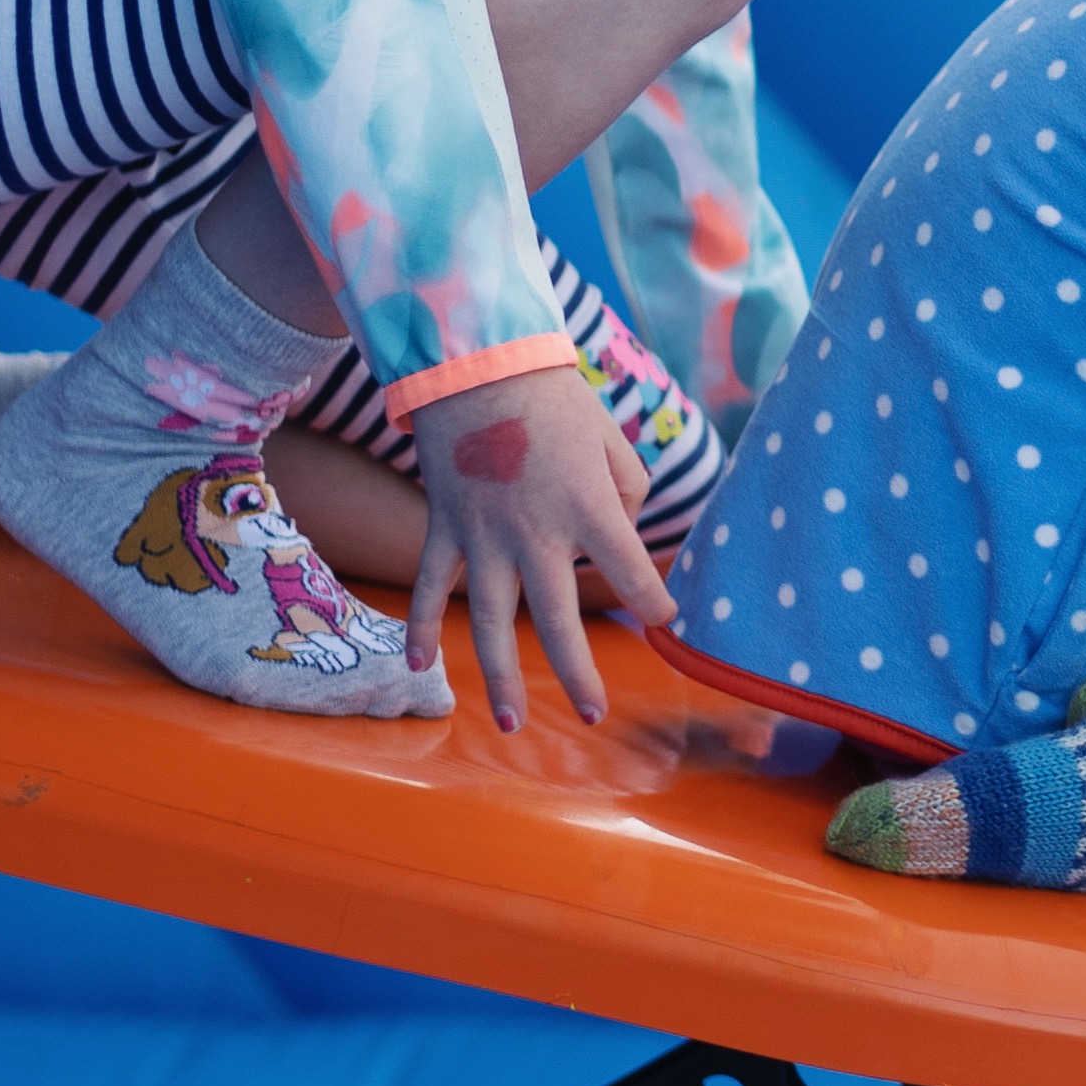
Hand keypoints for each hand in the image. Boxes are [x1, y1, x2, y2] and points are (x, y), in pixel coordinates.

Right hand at [401, 362, 669, 735]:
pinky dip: (419, 626)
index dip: (653, 602)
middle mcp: (535, 532)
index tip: (666, 621)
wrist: (477, 361)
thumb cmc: (554, 398)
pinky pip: (428, 586)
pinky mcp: (444, 526)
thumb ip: (626, 492)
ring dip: (500, 677)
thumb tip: (619, 537)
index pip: (631, 573)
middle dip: (578, 674)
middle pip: (557, 620)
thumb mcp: (609, 439)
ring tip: (513, 724)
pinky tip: (419, 666)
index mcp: (588, 507)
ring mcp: (483, 535)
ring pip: (491, 621)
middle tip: (594, 714)